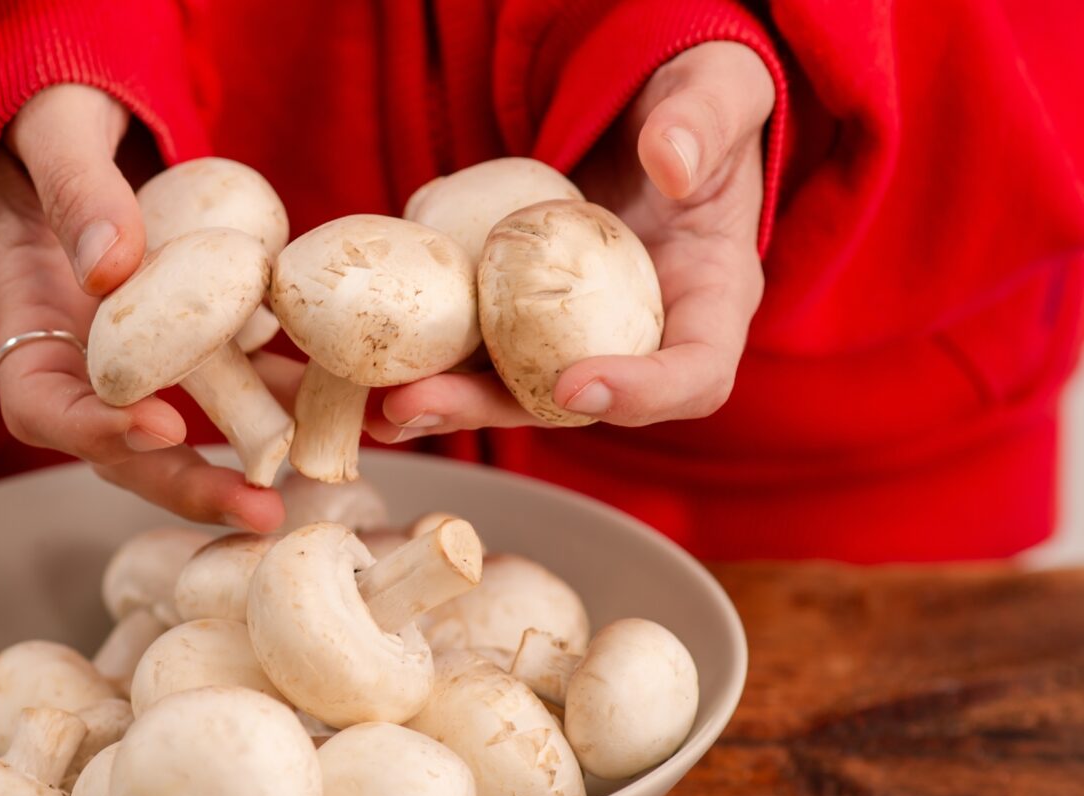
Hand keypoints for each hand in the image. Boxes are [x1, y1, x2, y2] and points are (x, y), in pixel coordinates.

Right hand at [0, 84, 283, 530]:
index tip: (161, 429)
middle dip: (190, 483)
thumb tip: (112, 265)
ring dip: (254, 457)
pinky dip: (293, 396)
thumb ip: (77, 192)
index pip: (43, 406)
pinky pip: (244, 379)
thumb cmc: (50, 122)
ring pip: (195, 428)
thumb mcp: (56, 137)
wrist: (83, 127)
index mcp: (27, 325)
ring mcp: (144, 359)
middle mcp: (82, 363)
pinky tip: (351, 404)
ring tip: (322, 480)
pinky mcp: (199, 342)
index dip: (96, 431)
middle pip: (125, 447)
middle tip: (259, 509)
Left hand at [368, 41, 774, 441]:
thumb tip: (670, 163)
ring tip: (379, 408)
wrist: (646, 106)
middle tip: (419, 404)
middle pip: (576, 400)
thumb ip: (705, 120)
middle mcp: (641, 333)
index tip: (575, 384)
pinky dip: (430, 358)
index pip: (695, 374)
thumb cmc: (699, 101)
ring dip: (446, 400)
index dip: (640, 393)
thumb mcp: (721, 91)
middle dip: (494, 410)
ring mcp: (576, 329)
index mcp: (712, 300)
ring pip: (514, 386)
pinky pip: (479, 345)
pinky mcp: (523, 312)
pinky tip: (368, 367)